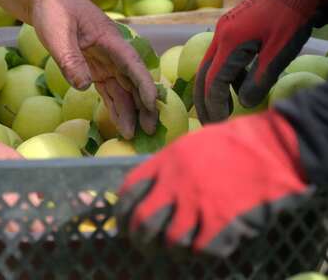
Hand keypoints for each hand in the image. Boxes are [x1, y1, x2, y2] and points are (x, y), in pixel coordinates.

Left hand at [29, 0, 157, 138]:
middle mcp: (113, 54)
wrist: (47, 1)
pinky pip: (110, 92)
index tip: (152, 103)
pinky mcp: (96, 70)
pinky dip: (116, 108)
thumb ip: (70, 59)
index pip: (133, 64)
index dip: (144, 85)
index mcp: (110, 40)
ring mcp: (106, 63)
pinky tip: (122, 124)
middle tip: (149, 130)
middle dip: (143, 106)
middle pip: (134, 82)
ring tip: (134, 135)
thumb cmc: (55, 10)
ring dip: (130, 112)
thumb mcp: (58, 33)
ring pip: (124, 90)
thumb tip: (84, 86)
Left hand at [116, 110, 311, 255]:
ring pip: (170, 240)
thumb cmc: (233, 142)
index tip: (123, 222)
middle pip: (143, 221)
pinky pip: (201, 249)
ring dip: (168, 249)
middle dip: (138, 237)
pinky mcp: (222, 222)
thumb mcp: (190, 144)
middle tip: (142, 244)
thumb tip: (153, 189)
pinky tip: (202, 247)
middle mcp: (176, 184)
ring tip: (172, 249)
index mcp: (166, 161)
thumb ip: (168, 165)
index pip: (129, 191)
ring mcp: (198, 204)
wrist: (273, 146)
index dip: (122, 212)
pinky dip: (198, 252)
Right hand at [195, 0, 325, 123]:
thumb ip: (259, 80)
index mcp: (229, 43)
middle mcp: (220, 36)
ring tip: (225, 108)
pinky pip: (221, 56)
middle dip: (204, 100)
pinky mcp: (231, 28)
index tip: (219, 122)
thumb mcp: (279, 53)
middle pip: (202, 74)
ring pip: (210, 65)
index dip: (214, 105)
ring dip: (215, 88)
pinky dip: (226, 74)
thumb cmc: (293, 18)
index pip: (213, 82)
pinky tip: (238, 85)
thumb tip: (244, 103)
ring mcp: (223, 30)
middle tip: (210, 121)